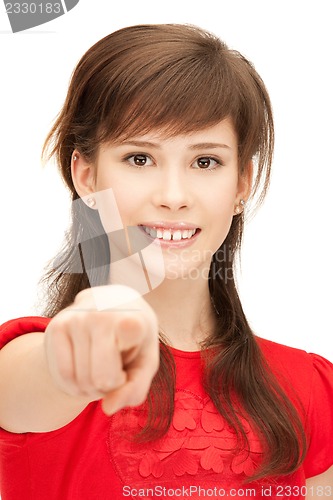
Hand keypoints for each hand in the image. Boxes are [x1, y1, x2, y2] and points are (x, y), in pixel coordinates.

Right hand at [44, 285, 158, 413]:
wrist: (114, 305)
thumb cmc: (134, 339)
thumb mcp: (145, 363)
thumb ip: (135, 389)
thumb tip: (108, 408)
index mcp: (130, 319)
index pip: (115, 368)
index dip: (122, 377)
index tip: (129, 359)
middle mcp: (100, 313)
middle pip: (99, 379)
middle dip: (108, 386)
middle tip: (115, 367)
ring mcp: (76, 318)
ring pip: (79, 379)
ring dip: (91, 387)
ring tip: (101, 367)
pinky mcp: (56, 325)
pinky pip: (63, 374)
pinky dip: (74, 384)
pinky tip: (85, 369)